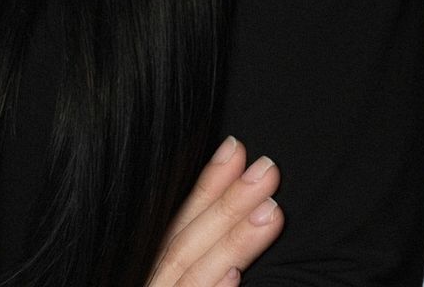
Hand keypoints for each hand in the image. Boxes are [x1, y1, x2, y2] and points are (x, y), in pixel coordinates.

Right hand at [145, 136, 284, 283]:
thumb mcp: (171, 276)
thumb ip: (194, 254)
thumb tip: (240, 213)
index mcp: (154, 269)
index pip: (180, 222)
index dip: (208, 185)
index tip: (236, 149)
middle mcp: (156, 284)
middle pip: (185, 241)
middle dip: (227, 203)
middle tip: (267, 171)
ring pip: (194, 274)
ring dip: (232, 241)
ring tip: (270, 213)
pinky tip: (236, 276)